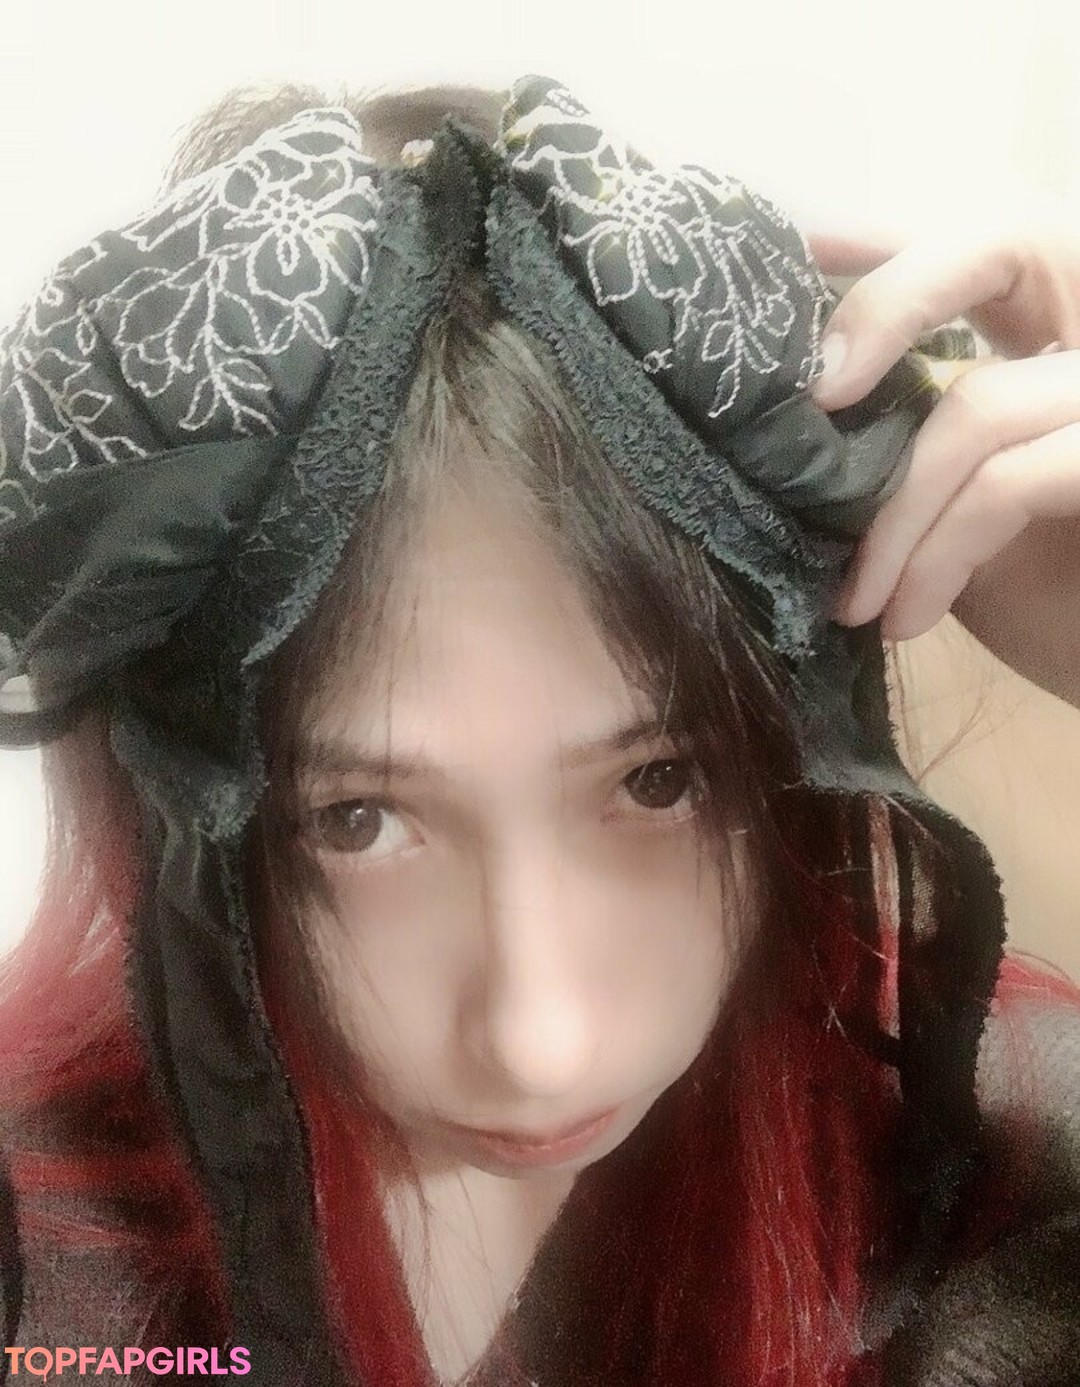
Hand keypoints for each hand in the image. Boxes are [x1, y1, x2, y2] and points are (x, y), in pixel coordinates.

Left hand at [808, 231, 1079, 676]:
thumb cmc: (1059, 607)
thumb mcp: (961, 515)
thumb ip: (910, 443)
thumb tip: (803, 406)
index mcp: (1068, 333)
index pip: (980, 246)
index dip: (891, 231)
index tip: (798, 242)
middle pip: (1007, 243)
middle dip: (892, 301)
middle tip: (814, 389)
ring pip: (979, 402)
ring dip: (895, 514)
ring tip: (856, 598)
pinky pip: (1007, 480)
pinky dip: (938, 552)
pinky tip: (905, 616)